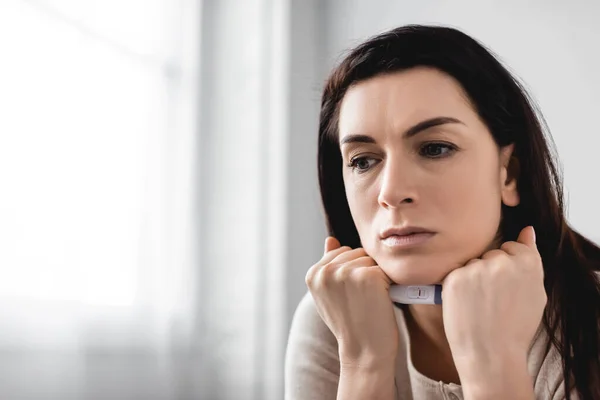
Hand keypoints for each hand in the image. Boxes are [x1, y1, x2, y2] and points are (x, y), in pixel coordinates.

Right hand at [305, 237, 398, 367]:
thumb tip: (330, 239)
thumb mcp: (331, 294)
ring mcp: (345, 272)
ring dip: (377, 277)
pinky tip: (380, 302)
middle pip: (357, 252)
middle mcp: (325, 271)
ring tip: (369, 301)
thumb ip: (329, 266)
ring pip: (371, 259)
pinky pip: (385, 268)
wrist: (365, 353)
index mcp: (313, 274)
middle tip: (361, 300)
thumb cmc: (351, 324)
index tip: (351, 296)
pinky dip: (389, 284)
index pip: (342, 253)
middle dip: (364, 272)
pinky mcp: (367, 275)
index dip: (353, 272)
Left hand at [441, 226, 545, 385]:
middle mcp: (502, 261)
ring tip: (480, 305)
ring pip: (473, 263)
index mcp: (528, 263)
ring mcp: (478, 268)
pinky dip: (459, 286)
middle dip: (490, 270)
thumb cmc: (515, 328)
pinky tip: (467, 305)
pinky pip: (457, 273)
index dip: (508, 267)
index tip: (507, 286)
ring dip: (474, 277)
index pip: (514, 246)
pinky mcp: (455, 276)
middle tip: (493, 300)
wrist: (491, 354)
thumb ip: (530, 259)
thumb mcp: (535, 293)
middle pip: (492, 253)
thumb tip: (527, 229)